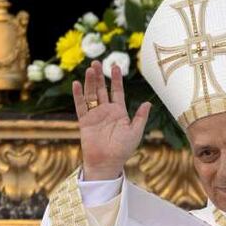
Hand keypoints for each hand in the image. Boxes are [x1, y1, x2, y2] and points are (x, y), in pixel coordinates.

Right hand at [71, 60, 151, 180]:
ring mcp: (94, 115)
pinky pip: (80, 106)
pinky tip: (77, 84)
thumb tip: (148, 103)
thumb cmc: (123, 150)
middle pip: (101, 89)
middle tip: (97, 62)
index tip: (115, 66)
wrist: (107, 163)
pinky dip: (78, 95)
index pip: (117, 91)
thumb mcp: (135, 132)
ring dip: (90, 82)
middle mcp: (106, 111)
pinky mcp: (84, 121)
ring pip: (91, 94)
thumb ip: (140, 117)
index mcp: (119, 112)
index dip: (116, 79)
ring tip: (89, 69)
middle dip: (99, 76)